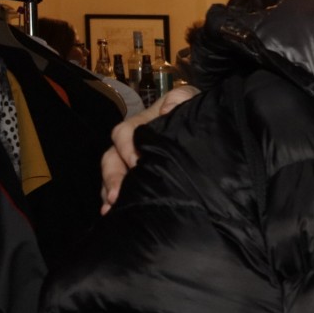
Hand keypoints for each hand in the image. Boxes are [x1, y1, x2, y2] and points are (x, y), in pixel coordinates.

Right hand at [100, 85, 196, 214]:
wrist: (204, 129)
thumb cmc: (190, 112)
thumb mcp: (188, 101)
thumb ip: (179, 99)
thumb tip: (167, 110)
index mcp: (140, 126)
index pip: (124, 134)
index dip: (127, 148)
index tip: (137, 164)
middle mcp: (130, 145)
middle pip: (111, 159)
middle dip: (112, 178)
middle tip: (116, 196)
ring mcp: (131, 163)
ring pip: (112, 176)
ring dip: (109, 192)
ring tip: (111, 209)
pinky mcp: (138, 179)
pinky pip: (119, 189)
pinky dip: (114, 201)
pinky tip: (113, 213)